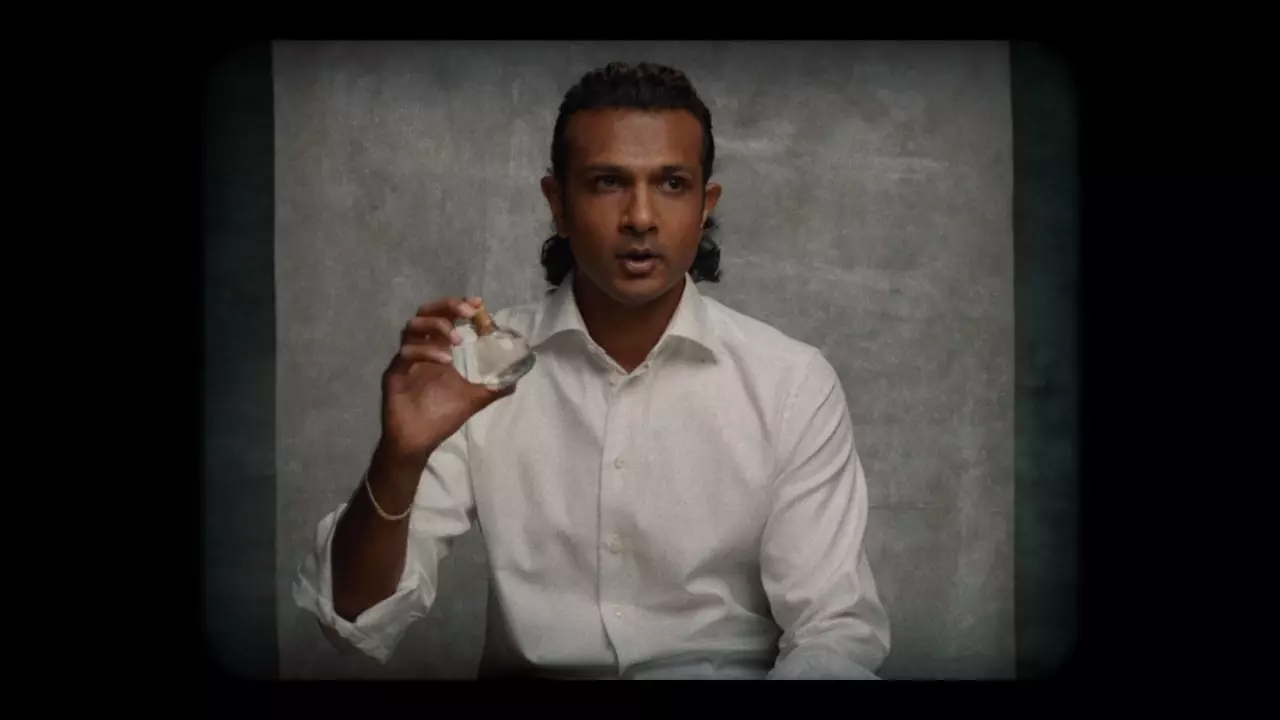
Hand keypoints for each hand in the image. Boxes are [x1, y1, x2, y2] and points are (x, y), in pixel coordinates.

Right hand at [378, 296, 514, 462]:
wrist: (417, 440)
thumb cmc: (442, 417)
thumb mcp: (474, 398)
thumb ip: (494, 385)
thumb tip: (517, 376)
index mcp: (438, 349)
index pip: (445, 317)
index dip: (459, 306)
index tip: (477, 304)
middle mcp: (421, 348)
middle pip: (426, 313)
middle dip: (447, 307)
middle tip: (468, 313)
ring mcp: (407, 359)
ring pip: (413, 327)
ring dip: (438, 327)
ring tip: (457, 342)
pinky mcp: (395, 372)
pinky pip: (407, 352)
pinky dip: (427, 351)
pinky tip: (445, 361)